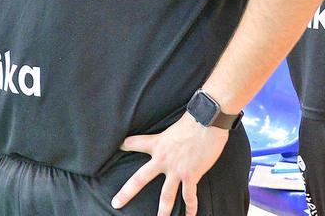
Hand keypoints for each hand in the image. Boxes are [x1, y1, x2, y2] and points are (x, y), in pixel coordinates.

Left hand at [112, 113, 229, 213]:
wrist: (208, 121)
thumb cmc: (194, 118)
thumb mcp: (174, 125)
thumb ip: (170, 134)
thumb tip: (176, 132)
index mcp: (157, 144)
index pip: (134, 143)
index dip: (126, 145)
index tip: (119, 146)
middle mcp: (163, 159)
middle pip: (140, 179)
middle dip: (127, 192)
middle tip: (116, 203)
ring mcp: (176, 169)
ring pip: (166, 195)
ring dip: (162, 211)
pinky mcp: (191, 175)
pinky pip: (189, 196)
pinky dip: (190, 207)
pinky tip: (190, 215)